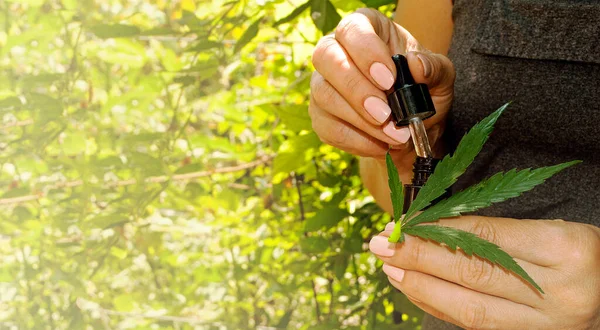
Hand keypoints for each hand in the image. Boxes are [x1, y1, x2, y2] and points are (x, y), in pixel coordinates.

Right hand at [309, 8, 454, 161]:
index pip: (353, 28)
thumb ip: (434, 68)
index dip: (366, 51)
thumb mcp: (440, 77)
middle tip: (385, 114)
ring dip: (360, 120)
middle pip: (326, 58)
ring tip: (393, 134)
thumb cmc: (422, 90)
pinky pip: (327, 127)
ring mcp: (323, 84)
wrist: (412, 127)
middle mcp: (336, 51)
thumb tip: (417, 64)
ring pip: (324, 95)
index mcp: (365, 29)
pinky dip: (356, 140)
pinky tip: (381, 145)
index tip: (389, 79)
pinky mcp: (320, 116)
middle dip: (356, 89)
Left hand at [369, 216, 599, 328]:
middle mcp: (557, 292)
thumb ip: (494, 232)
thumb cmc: (575, 254)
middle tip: (383, 245)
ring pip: (470, 308)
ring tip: (391, 269)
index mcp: (564, 250)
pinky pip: (475, 326)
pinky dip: (439, 306)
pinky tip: (415, 290)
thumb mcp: (547, 230)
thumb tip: (429, 229)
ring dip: (422, 287)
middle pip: (472, 273)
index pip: (485, 237)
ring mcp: (545, 324)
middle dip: (419, 258)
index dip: (437, 230)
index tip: (404, 224)